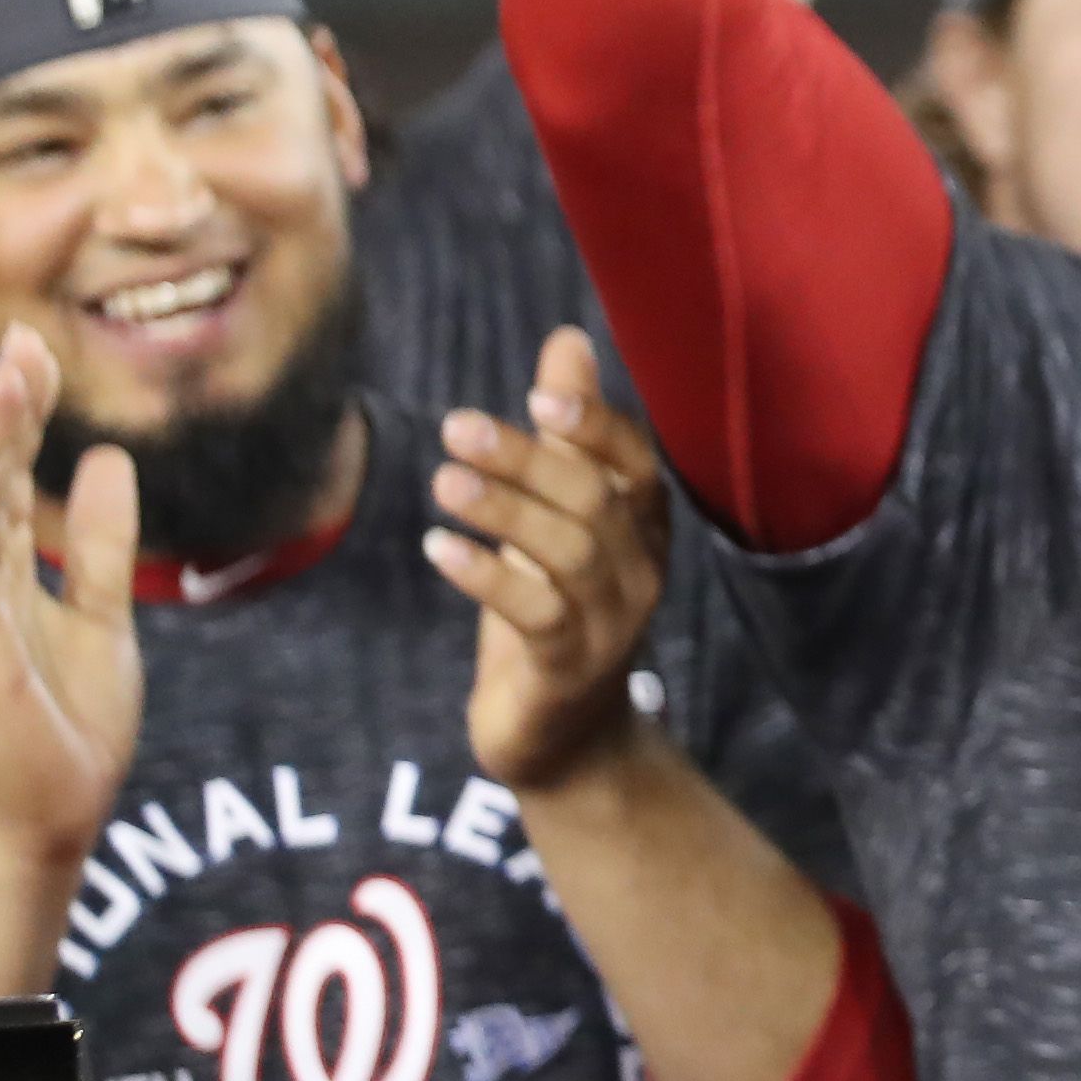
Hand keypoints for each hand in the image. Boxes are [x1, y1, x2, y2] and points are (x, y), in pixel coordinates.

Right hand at [0, 327, 140, 870]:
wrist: (48, 813)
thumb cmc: (67, 719)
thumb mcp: (103, 612)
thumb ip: (102, 543)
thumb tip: (109, 459)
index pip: (6, 474)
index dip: (22, 412)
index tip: (41, 345)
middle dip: (7, 408)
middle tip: (27, 337)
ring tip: (11, 379)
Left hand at [430, 328, 674, 798]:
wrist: (566, 739)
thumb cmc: (555, 610)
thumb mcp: (555, 517)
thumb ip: (565, 435)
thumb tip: (567, 341)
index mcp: (642, 527)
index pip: (636, 464)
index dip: (596, 429)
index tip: (540, 398)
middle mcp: (642, 570)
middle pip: (596, 501)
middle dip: (529, 460)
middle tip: (455, 427)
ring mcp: (613, 623)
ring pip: (572, 554)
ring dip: (506, 513)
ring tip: (443, 483)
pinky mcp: (572, 669)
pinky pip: (538, 615)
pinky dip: (489, 577)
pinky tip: (438, 549)